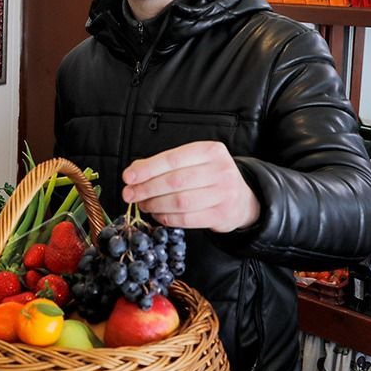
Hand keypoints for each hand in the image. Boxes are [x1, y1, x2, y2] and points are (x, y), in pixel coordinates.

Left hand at [121, 141, 259, 232]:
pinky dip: (167, 218)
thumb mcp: (193, 162)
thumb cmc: (210, 177)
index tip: (128, 177)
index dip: (147, 169)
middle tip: (129, 195)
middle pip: (175, 181)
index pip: (173, 159)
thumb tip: (134, 171)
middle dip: (146, 189)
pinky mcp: (221, 215)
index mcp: (210, 151)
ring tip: (143, 204)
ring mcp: (223, 194)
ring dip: (155, 205)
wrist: (241, 199)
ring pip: (180, 202)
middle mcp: (220, 170)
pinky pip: (187, 219)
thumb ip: (165, 164)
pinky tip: (157, 215)